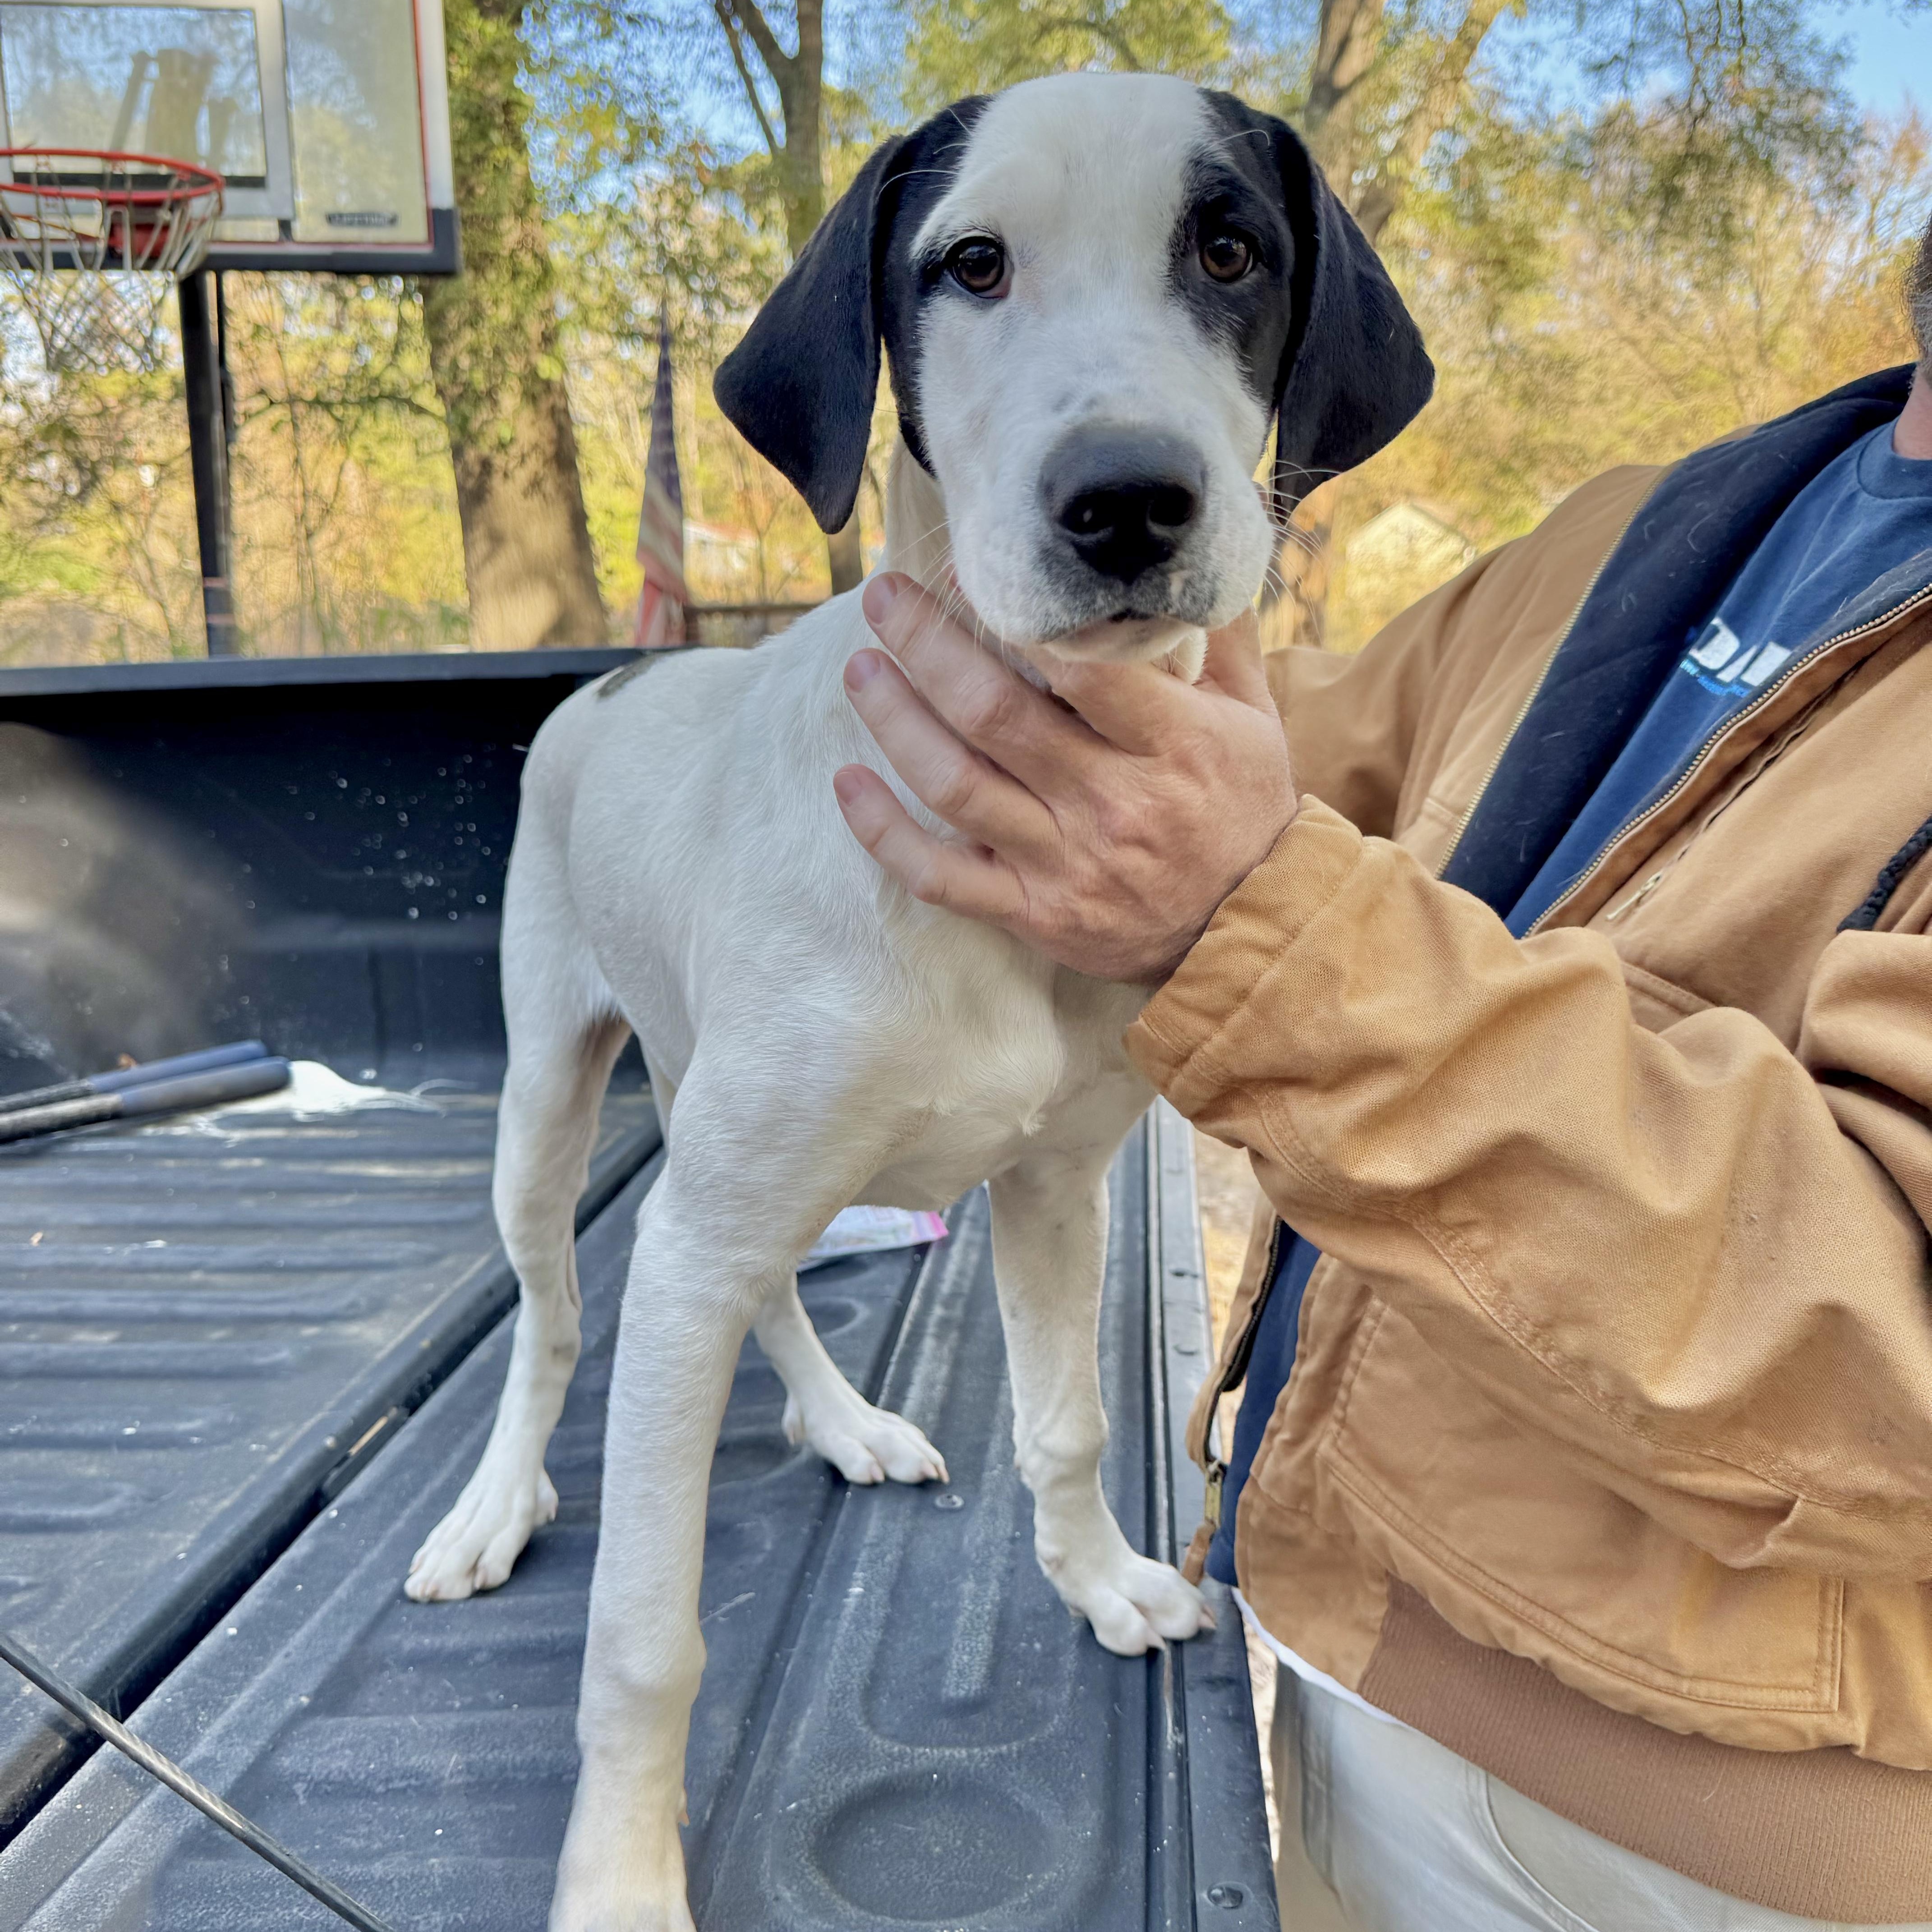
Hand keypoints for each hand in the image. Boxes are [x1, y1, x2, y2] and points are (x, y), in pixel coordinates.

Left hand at [833, 574, 1296, 982]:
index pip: (1082, 669)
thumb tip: (1207, 527)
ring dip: (894, 721)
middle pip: (993, 714)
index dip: (1016, 616)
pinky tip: (848, 784)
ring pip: (955, 785)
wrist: (1248, 927)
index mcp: (1170, 744)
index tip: (971, 569)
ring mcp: (1064, 862)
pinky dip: (884, 832)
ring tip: (861, 668)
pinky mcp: (1032, 911)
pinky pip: (939, 875)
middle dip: (926, 646)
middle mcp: (1111, 803)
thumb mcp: (1251, 714)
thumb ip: (1218, 629)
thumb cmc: (1243, 805)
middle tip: (884, 598)